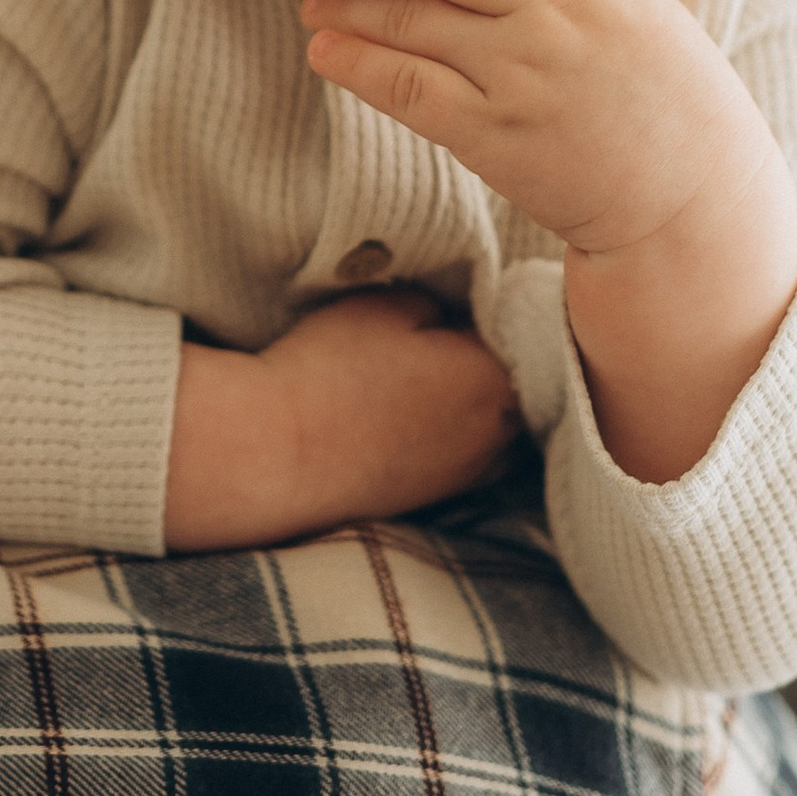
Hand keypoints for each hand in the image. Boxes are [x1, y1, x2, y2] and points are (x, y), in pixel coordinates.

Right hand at [163, 286, 521, 549]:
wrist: (278, 451)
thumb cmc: (332, 368)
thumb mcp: (389, 303)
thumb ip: (442, 302)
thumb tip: (456, 314)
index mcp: (498, 377)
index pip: (518, 328)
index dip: (488, 307)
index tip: (459, 298)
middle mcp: (501, 433)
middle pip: (514, 380)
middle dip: (489, 356)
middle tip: (445, 331)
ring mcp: (472, 473)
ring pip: (496, 423)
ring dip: (475, 400)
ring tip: (428, 377)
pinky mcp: (439, 498)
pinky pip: (468, 454)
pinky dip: (452, 432)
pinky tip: (413, 416)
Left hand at [295, 0, 796, 482]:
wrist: (694, 208)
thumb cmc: (672, 109)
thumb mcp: (647, 15)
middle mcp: (557, 12)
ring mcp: (524, 73)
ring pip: (412, 15)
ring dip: (348, 3)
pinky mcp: (497, 134)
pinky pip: (407, 87)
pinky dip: (357, 63)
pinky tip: (324, 51)